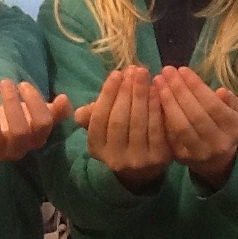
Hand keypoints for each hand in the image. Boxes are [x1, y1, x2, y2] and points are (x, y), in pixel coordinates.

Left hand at [0, 76, 71, 161]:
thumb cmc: (15, 122)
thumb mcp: (36, 115)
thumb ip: (54, 110)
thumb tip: (64, 99)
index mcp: (35, 140)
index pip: (42, 124)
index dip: (35, 102)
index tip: (23, 83)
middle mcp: (17, 151)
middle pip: (19, 130)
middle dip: (12, 102)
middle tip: (5, 81)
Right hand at [83, 66, 171, 190]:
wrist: (145, 169)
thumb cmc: (121, 139)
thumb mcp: (103, 130)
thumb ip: (91, 116)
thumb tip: (79, 112)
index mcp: (96, 148)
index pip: (99, 118)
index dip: (107, 94)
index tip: (116, 73)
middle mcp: (114, 158)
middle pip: (118, 119)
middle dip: (125, 91)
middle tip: (133, 69)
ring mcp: (137, 160)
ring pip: (137, 122)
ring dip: (141, 95)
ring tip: (143, 74)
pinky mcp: (158, 158)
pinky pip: (156, 128)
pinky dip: (155, 107)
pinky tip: (156, 90)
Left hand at [154, 66, 237, 188]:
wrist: (216, 160)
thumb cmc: (223, 127)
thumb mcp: (234, 112)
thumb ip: (231, 101)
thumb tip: (221, 91)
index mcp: (234, 129)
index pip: (213, 105)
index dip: (197, 87)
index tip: (182, 69)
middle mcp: (218, 143)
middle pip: (196, 115)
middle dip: (179, 90)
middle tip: (167, 71)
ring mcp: (199, 153)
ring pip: (181, 126)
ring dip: (167, 101)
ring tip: (158, 82)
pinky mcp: (182, 157)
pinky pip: (169, 135)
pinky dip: (162, 115)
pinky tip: (154, 98)